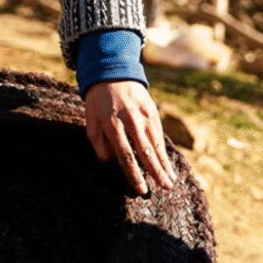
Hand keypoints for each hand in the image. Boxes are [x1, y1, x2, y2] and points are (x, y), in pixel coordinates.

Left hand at [83, 79, 175, 196]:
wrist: (112, 73)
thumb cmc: (98, 103)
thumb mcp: (91, 122)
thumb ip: (99, 144)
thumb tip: (111, 161)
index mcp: (112, 125)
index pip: (125, 155)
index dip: (134, 174)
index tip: (141, 189)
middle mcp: (131, 121)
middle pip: (146, 152)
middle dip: (156, 172)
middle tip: (165, 188)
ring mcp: (144, 116)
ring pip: (156, 144)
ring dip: (164, 165)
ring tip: (171, 182)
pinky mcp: (153, 112)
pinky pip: (159, 136)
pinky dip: (164, 152)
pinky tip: (167, 165)